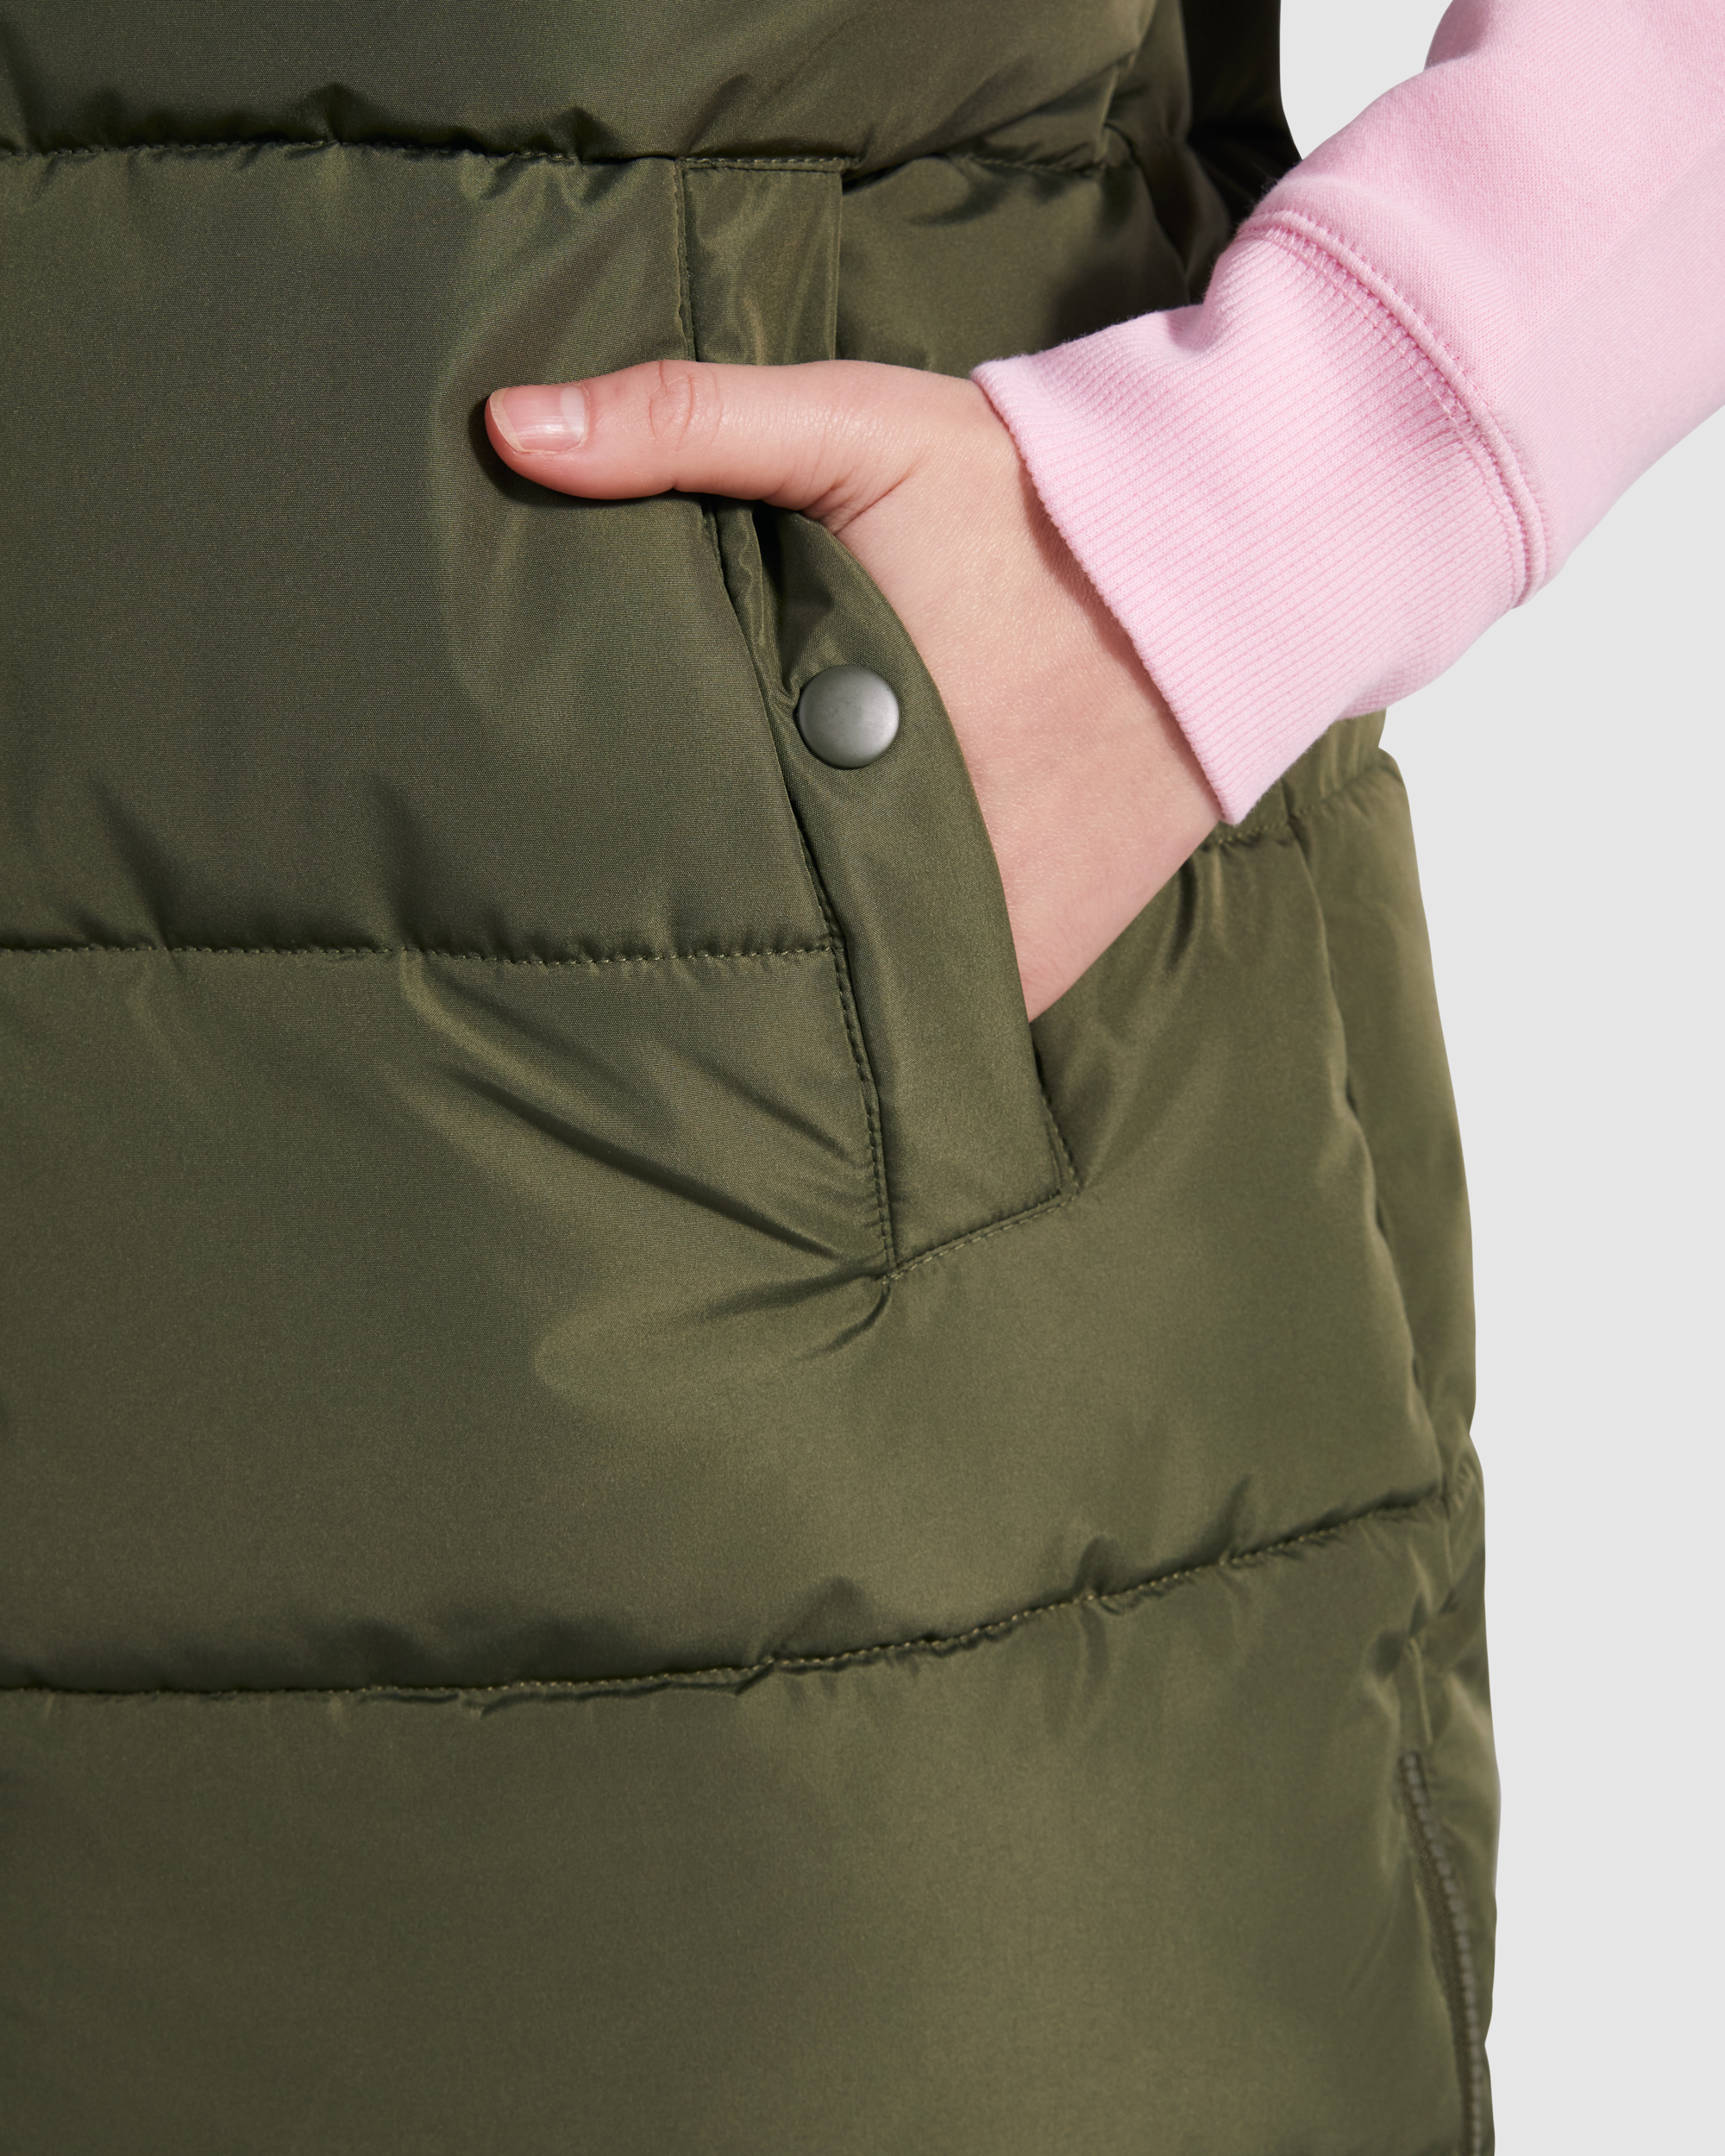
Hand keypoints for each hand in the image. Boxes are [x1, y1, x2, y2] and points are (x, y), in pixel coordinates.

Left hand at [486, 360, 1218, 1019]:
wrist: (1231, 568)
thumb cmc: (1031, 499)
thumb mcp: (862, 429)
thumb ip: (689, 420)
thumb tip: (507, 429)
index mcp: (854, 744)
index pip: (688, 840)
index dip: (619, 851)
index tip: (564, 849)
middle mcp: (929, 868)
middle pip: (761, 935)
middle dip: (701, 920)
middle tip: (621, 905)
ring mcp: (992, 937)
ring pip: (843, 992)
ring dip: (793, 971)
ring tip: (723, 945)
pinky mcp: (1039, 965)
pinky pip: (929, 1009)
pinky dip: (885, 994)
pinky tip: (840, 960)